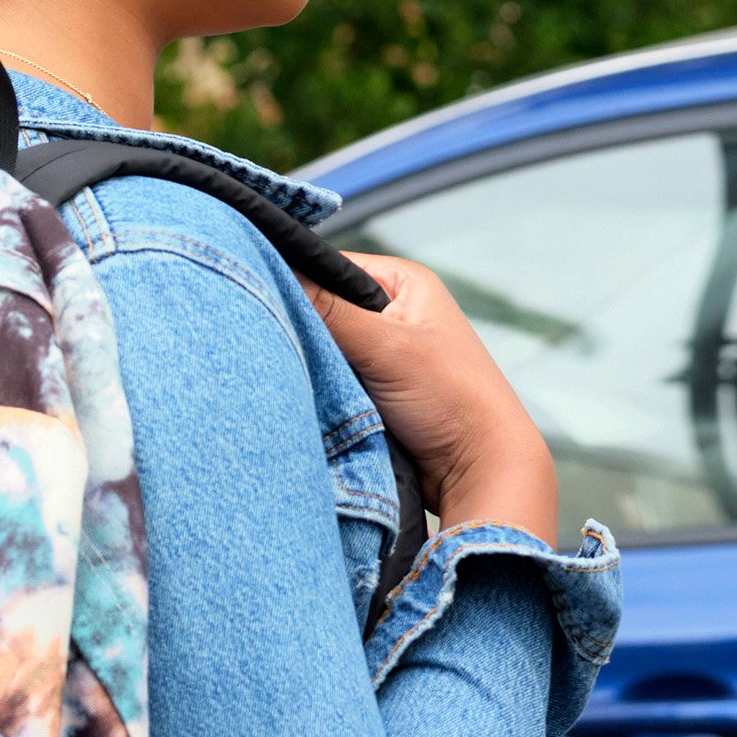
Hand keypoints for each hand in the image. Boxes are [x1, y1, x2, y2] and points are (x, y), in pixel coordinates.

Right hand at [299, 253, 558, 546]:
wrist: (480, 469)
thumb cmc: (454, 399)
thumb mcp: (386, 346)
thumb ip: (329, 311)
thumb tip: (274, 271)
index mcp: (403, 282)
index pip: (327, 266)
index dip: (293, 282)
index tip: (256, 300)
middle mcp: (393, 310)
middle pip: (321, 309)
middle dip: (299, 328)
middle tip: (270, 345)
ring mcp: (383, 352)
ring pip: (322, 348)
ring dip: (308, 363)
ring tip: (287, 373)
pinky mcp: (373, 389)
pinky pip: (330, 379)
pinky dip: (317, 388)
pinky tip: (302, 395)